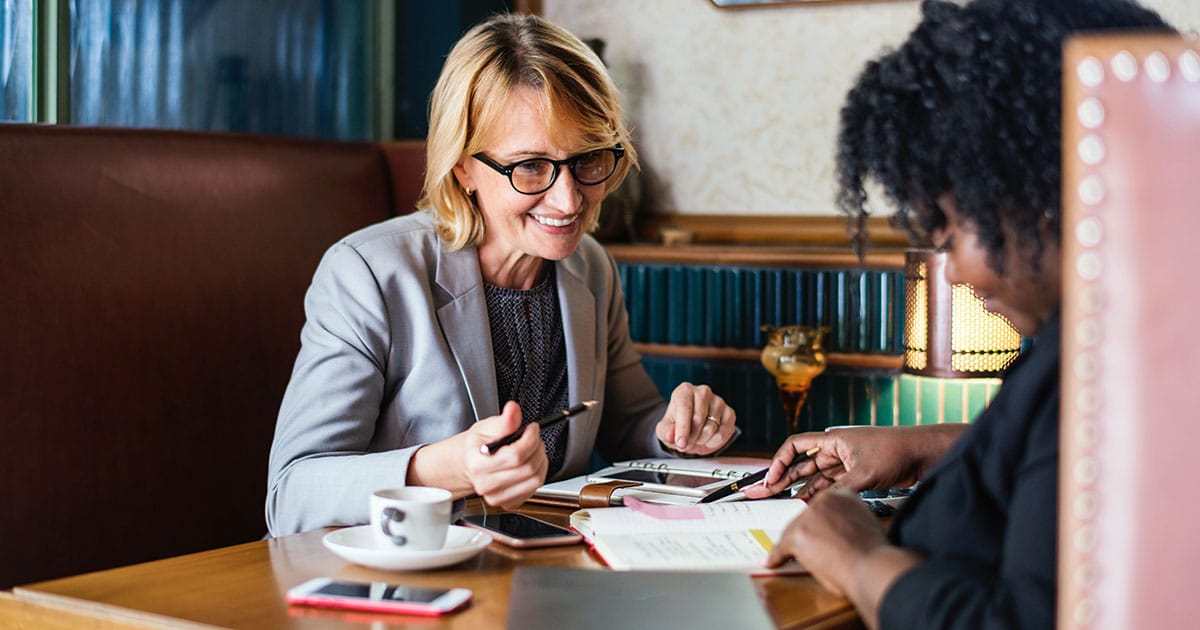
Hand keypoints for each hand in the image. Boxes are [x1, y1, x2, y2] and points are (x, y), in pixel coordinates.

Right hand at [461, 401, 548, 508]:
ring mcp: (497, 497)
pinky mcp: (507, 503)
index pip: (516, 455)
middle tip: (534, 438)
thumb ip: (503, 420)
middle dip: (537, 448)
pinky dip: (537, 475)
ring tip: (533, 450)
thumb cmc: (476, 447)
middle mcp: (487, 484)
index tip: (532, 429)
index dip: (530, 439)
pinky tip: (529, 465)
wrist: (467, 465)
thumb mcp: (485, 427)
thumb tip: (513, 410)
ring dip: (541, 462)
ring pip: (535, 481)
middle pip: (528, 468)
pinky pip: (534, 490)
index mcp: (478, 464)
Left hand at [654, 383, 736, 454]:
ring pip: (711, 428)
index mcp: (684, 391)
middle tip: (686, 443)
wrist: (691, 428)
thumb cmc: (677, 425)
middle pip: (698, 419)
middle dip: (691, 437)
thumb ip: (665, 432)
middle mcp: (703, 392)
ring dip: (701, 440)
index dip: (682, 428)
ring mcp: (718, 401)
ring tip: (696, 438)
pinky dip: (714, 442)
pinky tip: (707, 439)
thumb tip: (670, 436)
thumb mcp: (665, 430)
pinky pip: (723, 433)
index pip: (685, 408)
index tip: (680, 443)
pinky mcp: (729, 413)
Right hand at [742, 425, 959, 499]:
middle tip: (762, 492)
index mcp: (833, 440)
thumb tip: (817, 504)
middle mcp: (835, 449)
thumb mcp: (865, 473)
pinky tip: (805, 502)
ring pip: (813, 475)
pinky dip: (816, 492)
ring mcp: (844, 462)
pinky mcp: (854, 474)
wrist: (923, 453)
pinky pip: (828, 484)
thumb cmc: (896, 452)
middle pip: (800, 463)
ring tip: (779, 500)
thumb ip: (839, 489)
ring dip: (797, 487)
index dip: (779, 462)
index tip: (770, 479)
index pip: (795, 446)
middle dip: (780, 477)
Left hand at [765, 489, 922, 627]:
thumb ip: (849, 521)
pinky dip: (778, 556)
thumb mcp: (865, 524)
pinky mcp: (799, 533)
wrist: (871, 565)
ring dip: (793, 546)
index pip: (821, 506)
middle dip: (805, 534)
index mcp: (843, 494)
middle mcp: (824, 499)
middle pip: (804, 517)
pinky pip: (782, 547)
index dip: (818, 523)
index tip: (816, 532)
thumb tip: (837, 532)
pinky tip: (775, 561)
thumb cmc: (873, 553)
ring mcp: (809, 515)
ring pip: (792, 531)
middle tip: (808, 548)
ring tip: (795, 556)